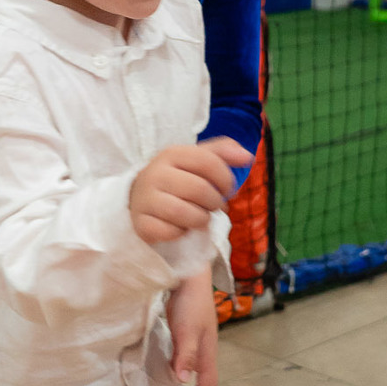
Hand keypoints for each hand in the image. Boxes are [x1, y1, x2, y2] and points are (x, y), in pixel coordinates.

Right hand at [129, 138, 252, 244]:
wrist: (139, 197)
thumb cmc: (177, 177)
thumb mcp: (196, 159)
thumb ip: (223, 152)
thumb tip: (248, 157)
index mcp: (172, 154)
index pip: (209, 162)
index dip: (226, 179)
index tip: (226, 189)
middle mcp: (155, 173)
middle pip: (200, 189)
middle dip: (214, 202)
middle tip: (212, 205)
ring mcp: (145, 199)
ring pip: (185, 213)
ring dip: (201, 219)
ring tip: (199, 216)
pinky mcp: (141, 224)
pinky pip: (169, 232)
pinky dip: (181, 233)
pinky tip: (179, 227)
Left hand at [168, 270, 218, 385]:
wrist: (189, 275)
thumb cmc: (190, 303)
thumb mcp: (187, 330)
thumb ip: (186, 354)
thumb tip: (183, 381)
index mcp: (208, 351)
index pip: (208, 384)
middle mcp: (203, 348)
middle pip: (202, 378)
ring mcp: (195, 338)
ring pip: (191, 366)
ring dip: (181, 379)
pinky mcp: (185, 330)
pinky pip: (182, 354)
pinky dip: (174, 363)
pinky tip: (161, 361)